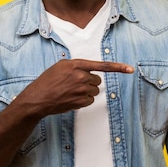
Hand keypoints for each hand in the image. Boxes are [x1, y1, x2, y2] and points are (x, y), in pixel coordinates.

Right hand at [17, 59, 133, 116]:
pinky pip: (90, 100)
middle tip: (75, 84)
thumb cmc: (48, 81)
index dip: (118, 67)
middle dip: (90, 82)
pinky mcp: (80, 101)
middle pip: (97, 80)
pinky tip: (71, 98)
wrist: (38, 98)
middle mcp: (80, 76)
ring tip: (71, 91)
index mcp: (76, 64)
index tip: (130, 69)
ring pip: (94, 90)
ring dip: (86, 91)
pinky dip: (84, 100)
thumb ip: (76, 65)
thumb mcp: (60, 66)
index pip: (101, 65)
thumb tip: (88, 70)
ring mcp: (81, 90)